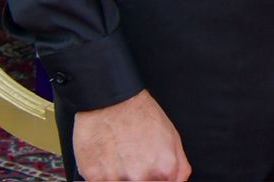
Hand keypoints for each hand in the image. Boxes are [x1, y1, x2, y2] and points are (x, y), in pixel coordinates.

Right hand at [71, 90, 189, 180]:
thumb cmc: (141, 115)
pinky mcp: (94, 177)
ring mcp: (116, 179)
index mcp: (165, 168)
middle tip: (133, 161)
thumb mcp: (172, 137)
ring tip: (120, 158)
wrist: (111, 100)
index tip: (151, 174)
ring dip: (120, 177)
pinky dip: (103, 175)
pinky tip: (107, 159)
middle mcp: (141, 176)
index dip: (157, 180)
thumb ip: (179, 167)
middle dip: (139, 178)